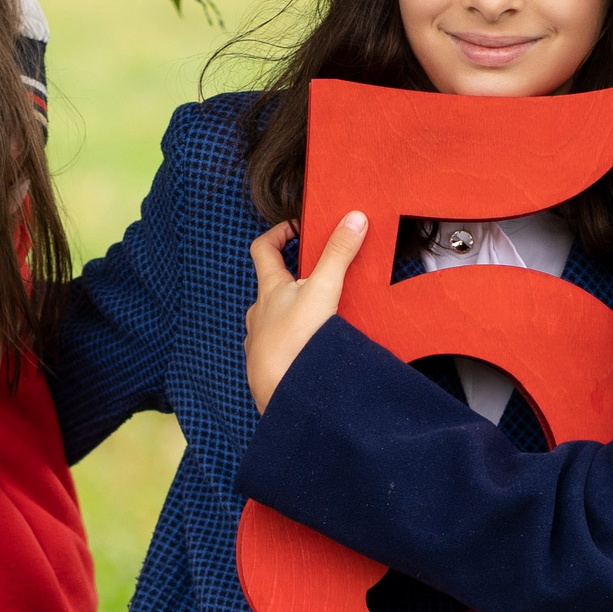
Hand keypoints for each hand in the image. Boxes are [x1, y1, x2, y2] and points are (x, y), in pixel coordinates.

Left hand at [245, 212, 369, 411]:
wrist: (280, 393)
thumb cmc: (294, 340)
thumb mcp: (322, 290)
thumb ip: (338, 254)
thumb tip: (353, 218)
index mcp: (269, 289)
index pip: (263, 248)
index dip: (277, 233)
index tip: (296, 228)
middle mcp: (259, 312)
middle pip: (272, 285)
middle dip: (295, 277)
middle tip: (319, 274)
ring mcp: (259, 339)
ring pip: (274, 318)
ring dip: (293, 312)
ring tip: (320, 316)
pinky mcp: (266, 364)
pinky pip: (277, 347)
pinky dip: (292, 342)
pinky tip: (309, 348)